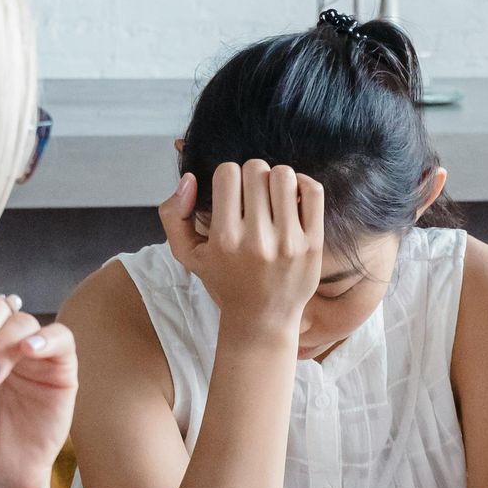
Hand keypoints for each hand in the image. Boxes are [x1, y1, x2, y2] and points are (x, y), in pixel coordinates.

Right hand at [160, 161, 323, 339]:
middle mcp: (257, 240)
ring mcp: (288, 242)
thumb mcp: (188, 255)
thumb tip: (190, 179)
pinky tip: (294, 196)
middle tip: (252, 194)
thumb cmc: (226, 282)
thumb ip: (174, 215)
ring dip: (276, 178)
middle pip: (256, 169)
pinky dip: (304, 184)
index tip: (231, 192)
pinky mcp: (313, 244)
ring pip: (284, 175)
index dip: (227, 176)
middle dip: (252, 175)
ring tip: (272, 196)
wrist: (263, 318)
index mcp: (225, 239)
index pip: (227, 173)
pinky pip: (313, 192)